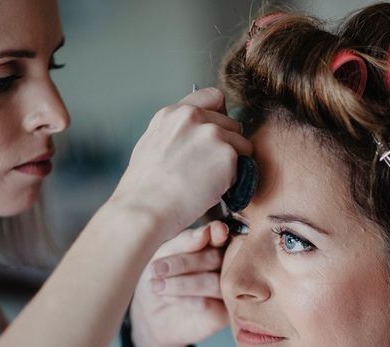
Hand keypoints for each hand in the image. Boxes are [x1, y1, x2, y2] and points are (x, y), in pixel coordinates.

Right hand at [110, 87, 251, 240]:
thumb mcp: (152, 143)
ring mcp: (212, 134)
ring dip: (233, 162)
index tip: (219, 133)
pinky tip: (213, 189)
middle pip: (232, 124)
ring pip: (242, 144)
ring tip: (210, 180)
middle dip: (228, 144)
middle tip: (210, 168)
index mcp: (173, 113)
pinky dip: (235, 180)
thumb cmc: (145, 187)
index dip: (220, 116)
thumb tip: (196, 133)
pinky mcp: (227, 154)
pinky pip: (244, 166)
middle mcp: (194, 117)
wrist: (146, 208)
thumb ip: (177, 131)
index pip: (213, 97)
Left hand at [129, 220, 230, 346]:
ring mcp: (226, 292)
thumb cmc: (157, 279)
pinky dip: (184, 299)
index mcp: (214, 247)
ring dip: (181, 283)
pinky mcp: (221, 315)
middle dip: (183, 263)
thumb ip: (185, 241)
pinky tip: (166, 297)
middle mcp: (225, 268)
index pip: (221, 236)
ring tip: (156, 286)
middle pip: (216, 258)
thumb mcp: (162, 254)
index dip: (219, 233)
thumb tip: (208, 232)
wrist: (148, 315)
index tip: (215, 231)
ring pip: (212, 282)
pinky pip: (207, 304)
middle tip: (156, 269)